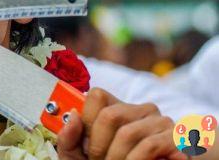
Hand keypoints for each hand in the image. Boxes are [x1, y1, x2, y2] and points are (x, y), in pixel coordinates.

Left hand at [56, 88, 185, 159]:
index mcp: (119, 110)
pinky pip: (149, 145)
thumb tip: (72, 117)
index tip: (85, 147)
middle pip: (109, 115)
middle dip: (98, 146)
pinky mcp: (177, 138)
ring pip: (127, 133)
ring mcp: (161, 122)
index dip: (86, 121)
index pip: (96, 95)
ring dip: (116, 158)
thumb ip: (70, 140)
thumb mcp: (85, 156)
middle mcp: (141, 110)